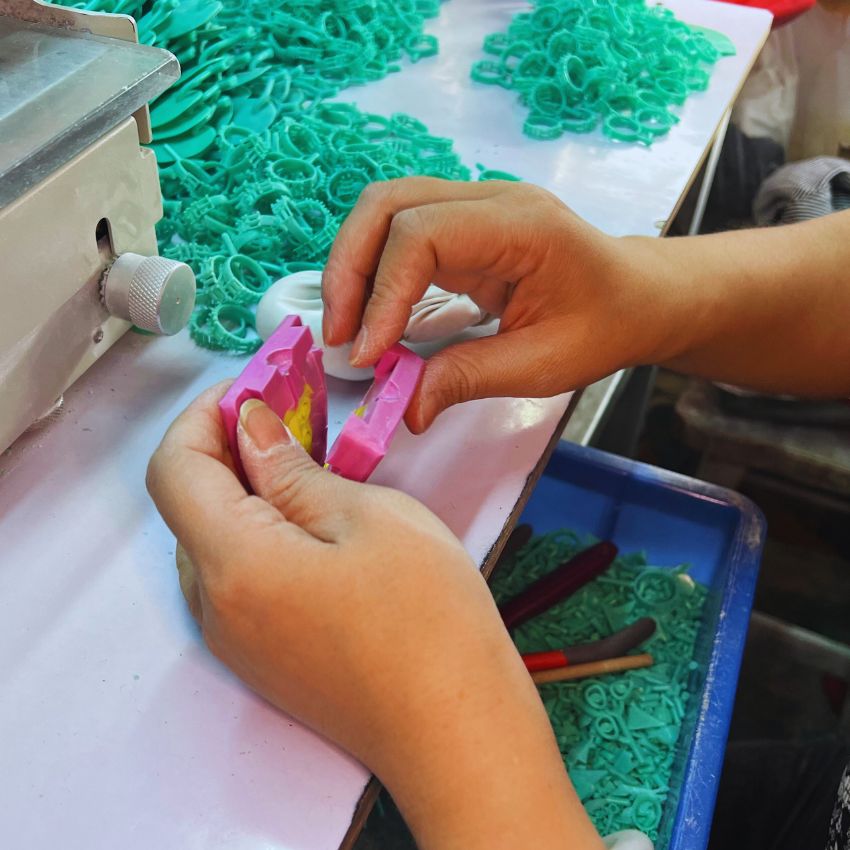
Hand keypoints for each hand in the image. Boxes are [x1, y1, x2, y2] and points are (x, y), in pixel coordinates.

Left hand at [147, 383, 602, 849]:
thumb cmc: (427, 619)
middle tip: (294, 414)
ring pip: (213, 538)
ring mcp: (234, 638)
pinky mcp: (260, 656)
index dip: (205, 414)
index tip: (256, 386)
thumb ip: (294, 471)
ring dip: (246, 489)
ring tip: (310, 464)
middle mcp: (214, 606)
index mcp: (233, 563)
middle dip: (229, 446)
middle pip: (190, 503)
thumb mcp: (369, 518)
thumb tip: (250, 427)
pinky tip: (313, 522)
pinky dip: (258, 532)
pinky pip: (236, 576)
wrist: (455, 731)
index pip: (174, 466)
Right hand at [321, 178, 659, 431]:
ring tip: (346, 327)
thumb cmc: (605, 325)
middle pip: (388, 203)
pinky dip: (372, 269)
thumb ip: (470, 379)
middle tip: (339, 336)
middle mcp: (490, 200)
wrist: (637, 296)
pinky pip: (399, 230)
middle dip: (349, 269)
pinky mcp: (462, 224)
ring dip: (352, 266)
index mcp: (521, 225)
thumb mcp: (544, 365)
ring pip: (384, 209)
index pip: (423, 234)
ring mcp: (474, 205)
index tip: (369, 355)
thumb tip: (406, 408)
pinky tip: (370, 313)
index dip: (383, 293)